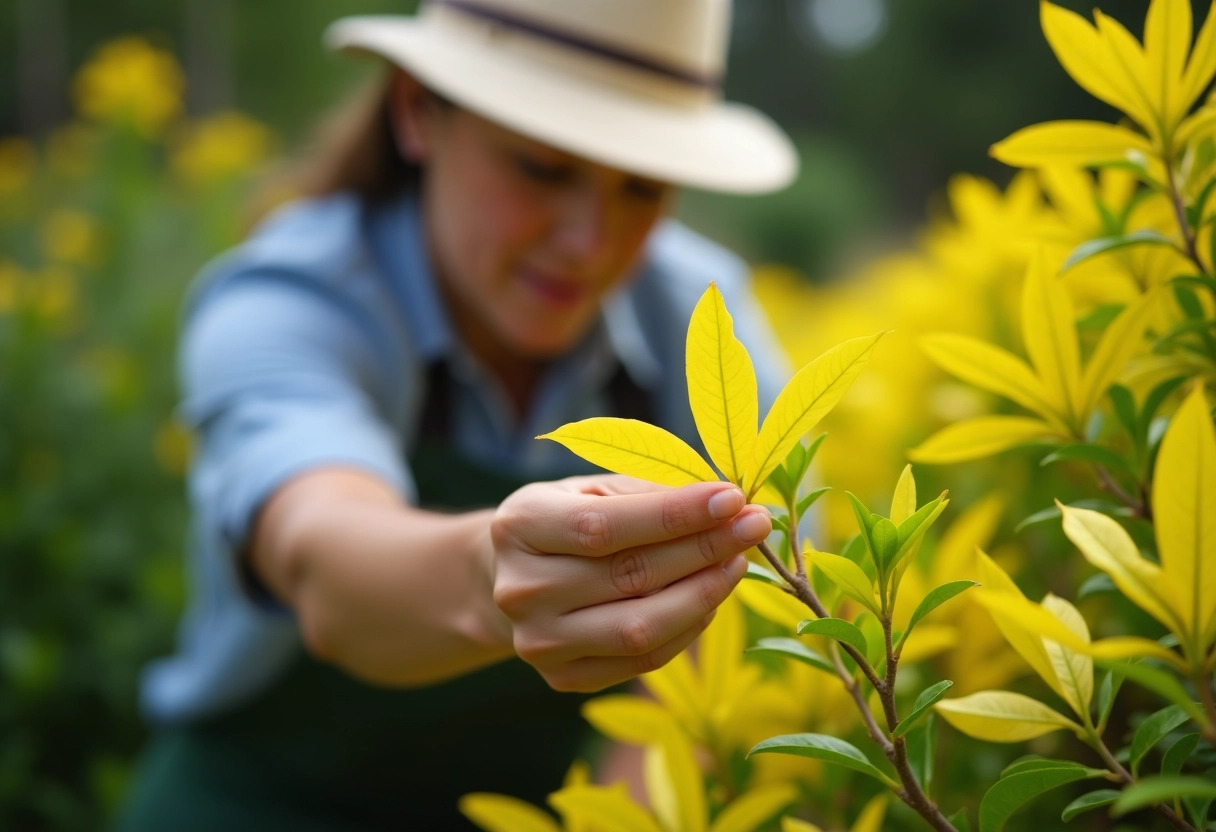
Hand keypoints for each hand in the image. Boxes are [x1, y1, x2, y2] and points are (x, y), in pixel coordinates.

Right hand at [490, 476, 769, 691]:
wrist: (511, 579)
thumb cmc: (567, 519)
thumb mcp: (594, 489)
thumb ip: (650, 493)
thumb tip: (726, 503)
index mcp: (520, 526)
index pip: (604, 526)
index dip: (674, 514)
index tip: (732, 498)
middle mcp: (521, 589)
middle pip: (629, 576)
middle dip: (704, 549)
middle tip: (754, 525)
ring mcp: (539, 641)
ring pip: (640, 628)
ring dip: (704, 594)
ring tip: (738, 562)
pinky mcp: (562, 678)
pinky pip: (643, 661)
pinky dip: (687, 629)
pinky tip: (710, 596)